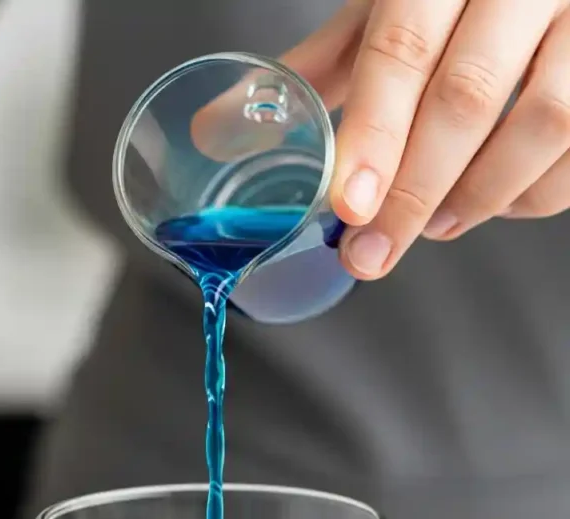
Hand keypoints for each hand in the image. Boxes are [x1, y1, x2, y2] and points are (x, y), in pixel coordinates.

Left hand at [285, 0, 569, 278]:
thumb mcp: (389, 7)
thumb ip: (324, 67)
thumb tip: (222, 126)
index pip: (404, 48)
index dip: (376, 134)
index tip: (350, 205)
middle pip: (467, 99)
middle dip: (412, 193)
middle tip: (373, 252)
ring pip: (544, 124)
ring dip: (478, 195)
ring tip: (435, 224)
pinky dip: (534, 194)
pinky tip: (494, 202)